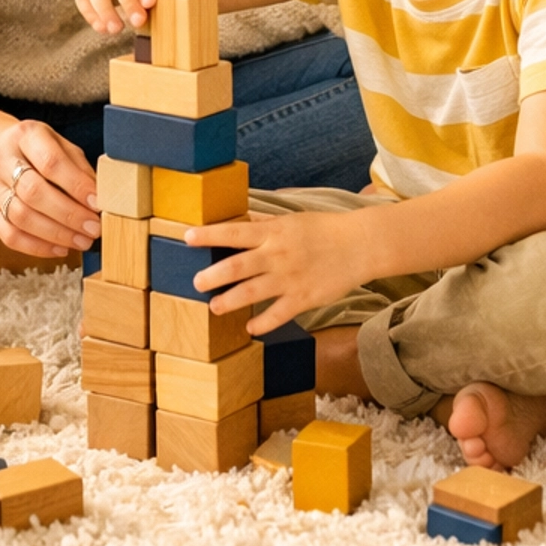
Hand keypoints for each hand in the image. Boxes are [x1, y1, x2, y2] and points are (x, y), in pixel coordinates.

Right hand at [0, 118, 99, 257]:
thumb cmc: (37, 149)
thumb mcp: (60, 145)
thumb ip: (79, 168)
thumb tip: (101, 198)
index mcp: (26, 136)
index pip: (50, 161)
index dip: (76, 185)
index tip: (97, 203)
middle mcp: (4, 160)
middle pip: (33, 191)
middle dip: (68, 214)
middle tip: (94, 228)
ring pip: (21, 216)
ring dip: (56, 234)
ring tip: (82, 241)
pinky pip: (9, 235)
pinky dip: (37, 246)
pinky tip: (61, 248)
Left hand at [188, 210, 372, 334]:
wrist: (359, 245)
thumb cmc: (324, 229)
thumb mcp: (291, 219)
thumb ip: (264, 222)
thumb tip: (240, 217)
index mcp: (273, 232)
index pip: (234, 232)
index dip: (209, 235)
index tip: (186, 237)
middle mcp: (277, 255)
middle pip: (237, 266)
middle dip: (213, 275)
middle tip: (195, 282)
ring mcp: (289, 279)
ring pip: (251, 293)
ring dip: (229, 301)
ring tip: (213, 307)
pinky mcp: (304, 299)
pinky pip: (278, 315)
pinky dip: (262, 324)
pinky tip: (249, 328)